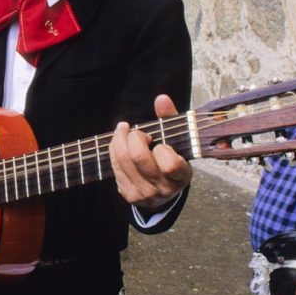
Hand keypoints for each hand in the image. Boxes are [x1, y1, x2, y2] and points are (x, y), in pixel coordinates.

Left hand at [109, 94, 191, 211]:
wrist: (164, 190)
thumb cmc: (171, 158)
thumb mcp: (176, 140)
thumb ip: (170, 118)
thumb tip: (161, 98)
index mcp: (181, 176)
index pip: (170, 164)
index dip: (162, 149)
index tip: (161, 144)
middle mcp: (164, 189)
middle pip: (138, 157)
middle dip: (134, 137)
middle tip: (137, 133)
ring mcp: (145, 194)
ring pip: (123, 160)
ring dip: (119, 139)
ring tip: (124, 131)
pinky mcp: (129, 195)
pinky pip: (115, 166)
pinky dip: (114, 150)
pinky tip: (120, 144)